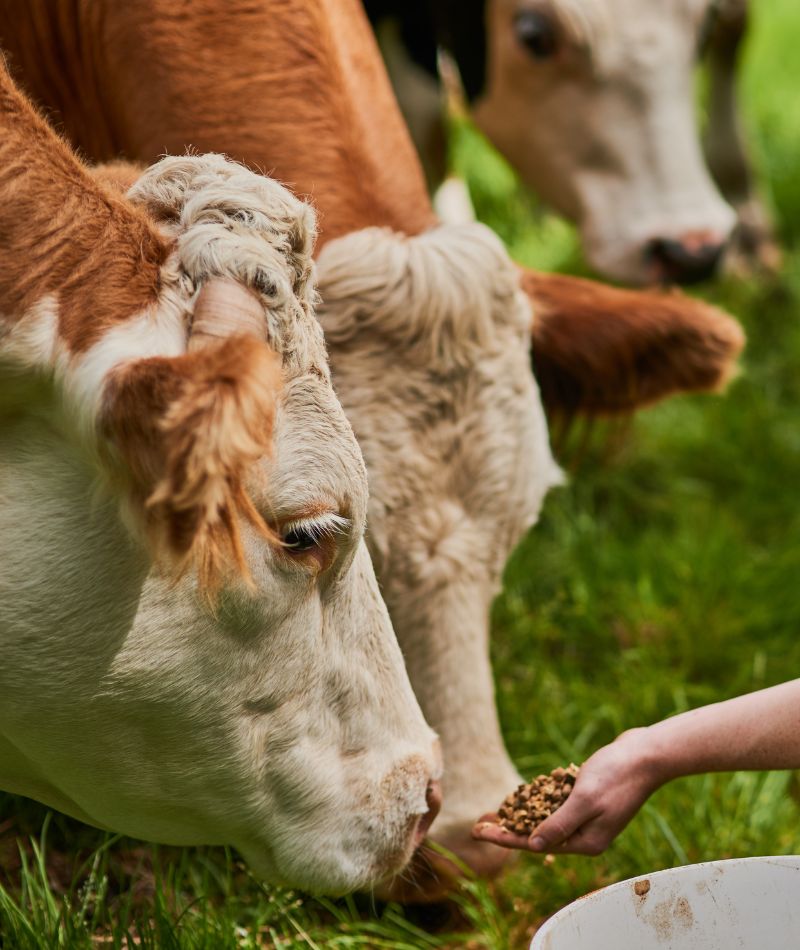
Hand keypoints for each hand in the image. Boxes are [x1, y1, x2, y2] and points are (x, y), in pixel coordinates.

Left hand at [472, 728, 661, 855]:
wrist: (646, 754)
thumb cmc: (616, 775)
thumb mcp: (584, 799)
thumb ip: (559, 823)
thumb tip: (534, 845)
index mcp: (586, 841)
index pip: (537, 843)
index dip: (505, 838)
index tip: (479, 833)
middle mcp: (587, 834)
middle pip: (539, 833)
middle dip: (509, 829)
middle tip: (479, 825)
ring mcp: (589, 817)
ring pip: (547, 818)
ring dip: (522, 815)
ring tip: (495, 812)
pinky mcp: (590, 800)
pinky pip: (558, 804)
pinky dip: (541, 800)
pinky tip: (524, 795)